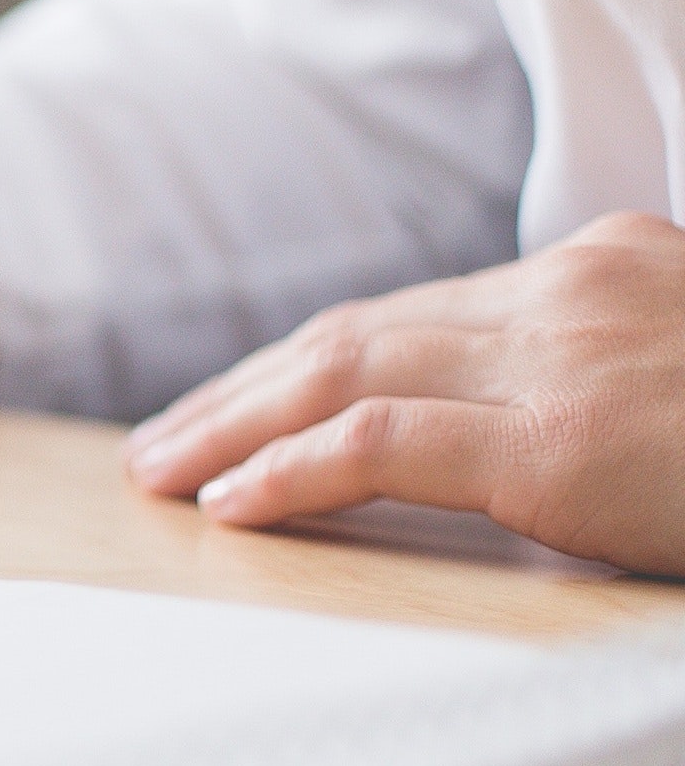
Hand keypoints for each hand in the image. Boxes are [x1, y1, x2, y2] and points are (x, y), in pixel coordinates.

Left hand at [123, 213, 684, 574]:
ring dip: (233, 426)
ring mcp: (561, 357)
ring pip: (345, 373)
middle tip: (163, 439)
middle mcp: (566, 289)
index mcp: (601, 264)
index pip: (415, 312)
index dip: (307, 361)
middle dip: (243, 390)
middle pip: (359, 335)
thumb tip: (536, 424)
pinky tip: (231, 501)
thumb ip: (601, 369)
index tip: (242, 401)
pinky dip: (290, 470)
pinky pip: (382, 445)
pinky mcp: (561, 443)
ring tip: (163, 471)